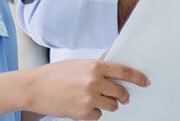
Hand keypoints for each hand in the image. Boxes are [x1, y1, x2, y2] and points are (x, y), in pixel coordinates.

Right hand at [23, 59, 148, 119]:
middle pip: (121, 92)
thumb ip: (97, 66)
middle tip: (123, 98)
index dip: (138, 78)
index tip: (145, 82)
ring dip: (109, 105)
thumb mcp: (79, 64)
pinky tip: (83, 106)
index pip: (125, 72)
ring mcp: (90, 99)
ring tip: (97, 100)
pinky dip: (94, 113)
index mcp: (95, 67)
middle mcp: (95, 82)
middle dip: (123, 96)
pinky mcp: (83, 113)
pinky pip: (98, 115)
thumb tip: (114, 65)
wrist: (34, 88)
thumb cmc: (55, 74)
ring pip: (112, 106)